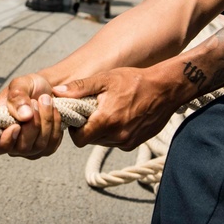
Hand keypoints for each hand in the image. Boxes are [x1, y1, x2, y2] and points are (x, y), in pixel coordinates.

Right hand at [0, 74, 63, 159]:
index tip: (16, 126)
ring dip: (46, 121)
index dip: (3, 143)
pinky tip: (53, 110)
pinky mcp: (45, 148)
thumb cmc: (28, 87)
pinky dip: (55, 125)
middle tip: (36, 101)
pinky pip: (52, 145)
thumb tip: (24, 116)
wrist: (46, 88)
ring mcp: (28, 149)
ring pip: (39, 146)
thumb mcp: (20, 84)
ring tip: (46, 100)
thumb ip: (17, 97)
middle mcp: (10, 143)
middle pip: (21, 148)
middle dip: (33, 123)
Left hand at [52, 65, 185, 150]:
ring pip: (103, 142)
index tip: (78, 117)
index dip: (75, 130)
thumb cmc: (134, 81)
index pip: (79, 140)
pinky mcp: (136, 143)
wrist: (166, 88)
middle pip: (91, 141)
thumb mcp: (105, 79)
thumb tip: (57, 92)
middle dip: (88, 128)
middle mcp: (117, 136)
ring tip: (109, 111)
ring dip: (102, 131)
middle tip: (93, 111)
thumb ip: (79, 88)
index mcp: (106, 121)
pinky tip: (121, 116)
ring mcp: (128, 141)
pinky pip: (117, 142)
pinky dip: (114, 133)